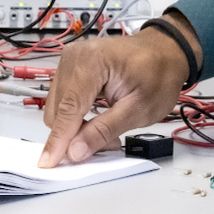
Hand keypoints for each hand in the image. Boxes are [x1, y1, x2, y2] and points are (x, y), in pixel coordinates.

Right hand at [39, 17, 196, 166]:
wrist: (165, 51)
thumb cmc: (159, 73)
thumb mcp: (139, 109)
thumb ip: (105, 130)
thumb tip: (75, 150)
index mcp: (92, 62)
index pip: (68, 109)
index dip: (58, 139)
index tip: (49, 163)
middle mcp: (74, 57)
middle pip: (58, 110)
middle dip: (74, 135)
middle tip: (106, 144)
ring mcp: (70, 61)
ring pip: (57, 108)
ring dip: (75, 128)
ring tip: (106, 131)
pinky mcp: (70, 68)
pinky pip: (63, 100)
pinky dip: (76, 117)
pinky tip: (96, 120)